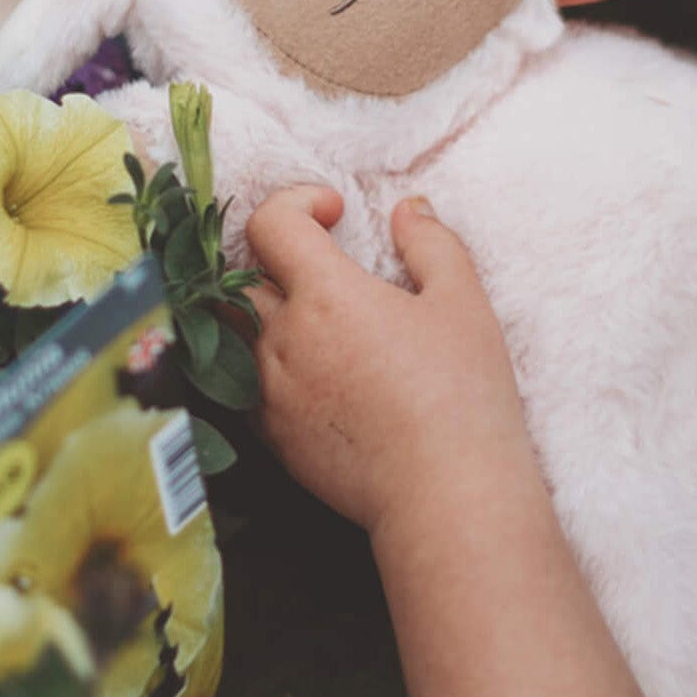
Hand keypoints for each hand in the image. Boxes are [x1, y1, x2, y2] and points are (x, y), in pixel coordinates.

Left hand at [246, 186, 532, 534]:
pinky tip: (314, 369)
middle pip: (234, 276)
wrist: (445, 494)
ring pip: (234, 333)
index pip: (269, 224)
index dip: (295, 202)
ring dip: (263, 311)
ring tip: (313, 316)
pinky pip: (246, 384)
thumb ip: (431, 244)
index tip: (335, 213)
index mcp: (325, 295)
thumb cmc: (462, 395)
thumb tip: (408, 210)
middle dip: (270, 255)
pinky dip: (267, 362)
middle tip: (316, 260)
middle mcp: (282, 340)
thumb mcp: (462, 302)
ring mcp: (270, 393)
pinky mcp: (272, 439)